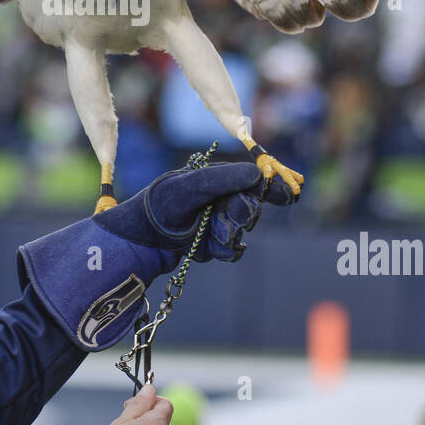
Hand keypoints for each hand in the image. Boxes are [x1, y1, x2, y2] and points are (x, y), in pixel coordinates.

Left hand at [17, 160, 298, 351]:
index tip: (288, 194)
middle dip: (240, 216)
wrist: (136, 244)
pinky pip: (234, 249)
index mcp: (211, 178)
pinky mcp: (209, 244)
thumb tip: (256, 173)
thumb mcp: (189, 188)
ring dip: (229, 236)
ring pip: (243, 230)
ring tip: (207, 238)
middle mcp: (215, 197)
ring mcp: (213, 221)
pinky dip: (225, 250)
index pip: (250, 179)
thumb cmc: (158, 208)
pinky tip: (209, 250)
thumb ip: (222, 179)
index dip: (270, 185)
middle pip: (250, 206)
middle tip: (224, 223)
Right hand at [104, 383, 172, 424]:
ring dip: (146, 421)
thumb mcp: (123, 421)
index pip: (165, 402)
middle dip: (147, 410)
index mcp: (157, 423)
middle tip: (129, 415)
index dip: (152, 398)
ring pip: (157, 424)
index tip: (138, 400)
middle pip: (161, 414)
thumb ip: (138, 403)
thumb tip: (148, 388)